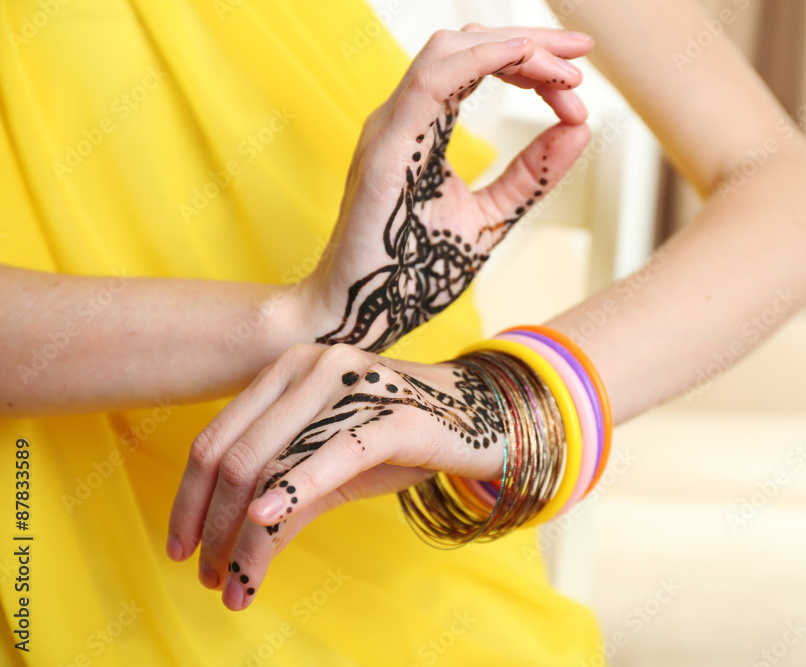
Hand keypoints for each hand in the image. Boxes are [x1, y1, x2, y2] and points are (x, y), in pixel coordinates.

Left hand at [167, 343, 504, 609]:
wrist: (480, 416)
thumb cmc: (400, 439)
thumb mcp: (330, 469)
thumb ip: (282, 497)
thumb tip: (232, 555)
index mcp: (286, 370)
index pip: (216, 440)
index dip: (188, 501)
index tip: (181, 549)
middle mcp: (312, 366)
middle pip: (236, 456)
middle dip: (213, 527)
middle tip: (208, 579)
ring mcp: (354, 383)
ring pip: (275, 464)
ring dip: (244, 535)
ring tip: (233, 583)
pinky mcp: (396, 412)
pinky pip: (336, 453)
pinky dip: (296, 488)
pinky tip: (264, 522)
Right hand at [301, 26, 592, 351]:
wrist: (363, 316)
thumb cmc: (415, 271)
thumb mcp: (490, 216)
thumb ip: (532, 175)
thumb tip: (581, 129)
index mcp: (421, 128)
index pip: (475, 65)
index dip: (529, 61)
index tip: (576, 84)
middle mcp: (403, 118)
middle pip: (466, 44)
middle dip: (530, 42)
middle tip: (583, 51)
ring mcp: (390, 130)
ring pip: (448, 50)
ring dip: (514, 50)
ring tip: (565, 73)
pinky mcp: (386, 151)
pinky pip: (430, 84)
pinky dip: (480, 63)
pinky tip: (524, 61)